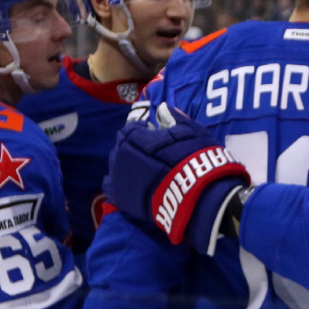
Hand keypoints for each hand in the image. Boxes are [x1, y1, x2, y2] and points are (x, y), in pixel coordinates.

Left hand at [103, 103, 250, 253]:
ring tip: (142, 167)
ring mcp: (120, 178)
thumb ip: (175, 119)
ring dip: (126, 163)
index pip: (130, 129)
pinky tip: (130, 183)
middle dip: (132, 146)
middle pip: (121, 147)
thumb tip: (164, 109)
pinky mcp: (122, 199)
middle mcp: (122, 156)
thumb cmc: (197, 159)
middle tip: (148, 151)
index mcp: (136, 137)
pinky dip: (117, 183)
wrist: (198, 195)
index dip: (141, 130)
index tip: (153, 133)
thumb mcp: (192, 132)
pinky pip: (110, 187)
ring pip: (115, 165)